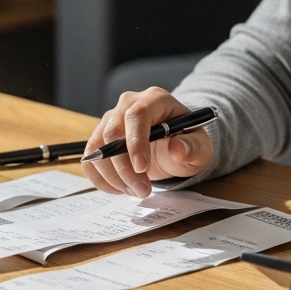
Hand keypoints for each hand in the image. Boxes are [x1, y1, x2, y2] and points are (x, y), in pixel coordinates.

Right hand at [81, 87, 213, 197]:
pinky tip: (119, 188)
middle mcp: (128, 104)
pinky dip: (100, 178)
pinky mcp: (100, 136)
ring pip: (98, 147)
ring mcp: (111, 119)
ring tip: (135, 191)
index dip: (135, 142)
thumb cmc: (187, 141)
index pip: (137, 115)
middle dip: (125, 167)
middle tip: (142, 190)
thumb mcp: (200, 146)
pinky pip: (90, 158)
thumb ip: (192, 147)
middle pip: (113, 132)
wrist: (175, 143)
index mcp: (155, 99)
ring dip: (113, 176)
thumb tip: (177, 148)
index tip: (142, 168)